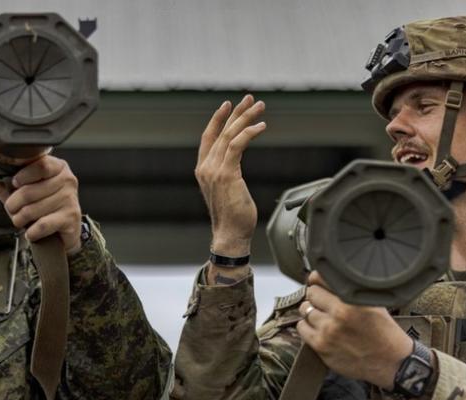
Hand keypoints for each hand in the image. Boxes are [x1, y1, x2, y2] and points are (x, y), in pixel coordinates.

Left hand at [0, 156, 81, 253]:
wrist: (60, 231)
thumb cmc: (38, 206)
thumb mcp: (15, 190)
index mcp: (56, 166)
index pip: (40, 165)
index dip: (23, 176)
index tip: (14, 184)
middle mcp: (67, 180)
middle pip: (31, 190)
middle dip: (14, 205)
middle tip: (13, 209)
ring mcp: (70, 199)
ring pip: (34, 209)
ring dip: (21, 219)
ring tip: (22, 220)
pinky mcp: (71, 218)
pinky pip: (43, 224)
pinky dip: (32, 232)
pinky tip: (31, 231)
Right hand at [195, 95, 265, 256]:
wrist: (229, 234)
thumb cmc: (233, 217)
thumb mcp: (227, 191)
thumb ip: (227, 175)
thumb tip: (235, 169)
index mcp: (203, 170)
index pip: (208, 138)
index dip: (217, 119)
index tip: (228, 105)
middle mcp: (206, 167)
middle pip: (221, 131)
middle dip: (236, 112)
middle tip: (251, 99)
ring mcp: (214, 170)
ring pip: (230, 134)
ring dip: (246, 117)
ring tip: (260, 107)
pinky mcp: (226, 173)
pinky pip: (238, 145)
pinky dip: (250, 133)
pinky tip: (261, 126)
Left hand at [296, 272, 412, 388]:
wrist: (392, 363)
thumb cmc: (385, 333)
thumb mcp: (375, 302)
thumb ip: (352, 289)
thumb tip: (329, 278)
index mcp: (353, 301)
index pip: (321, 278)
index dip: (319, 279)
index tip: (318, 282)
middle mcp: (339, 314)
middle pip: (311, 293)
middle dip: (316, 296)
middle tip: (324, 301)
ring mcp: (328, 332)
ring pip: (305, 310)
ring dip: (311, 311)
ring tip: (323, 315)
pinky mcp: (321, 347)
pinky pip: (302, 328)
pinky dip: (307, 326)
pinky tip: (318, 328)